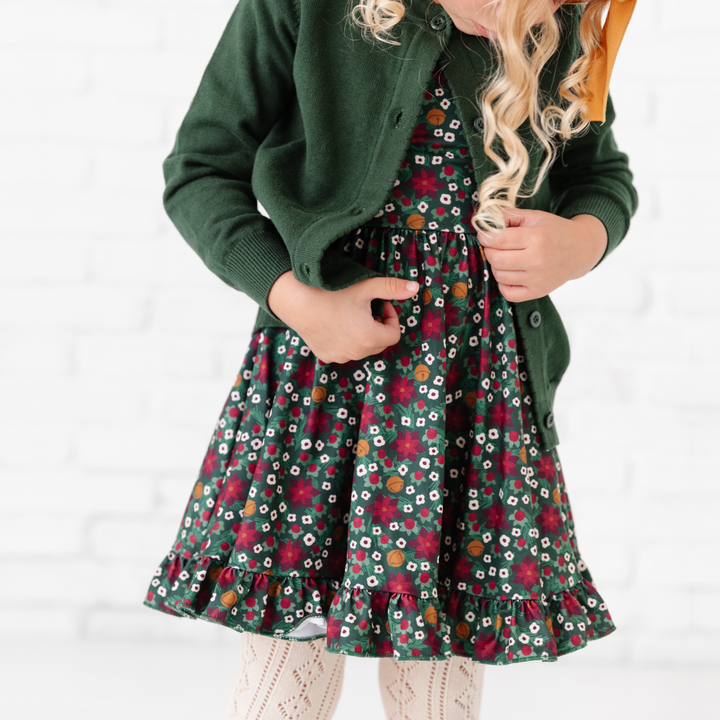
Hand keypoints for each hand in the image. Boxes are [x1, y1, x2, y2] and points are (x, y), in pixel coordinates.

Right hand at [267, 270, 419, 363]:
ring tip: (349, 315)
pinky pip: (345, 351)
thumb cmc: (332, 292)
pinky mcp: (327, 356)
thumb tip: (416, 287)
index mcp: (370, 338)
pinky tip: (335, 324)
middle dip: (377, 326)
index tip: (381, 305)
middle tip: (365, 309)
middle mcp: (357, 352)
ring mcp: (340, 356)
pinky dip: (346, 340)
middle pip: (379, 343)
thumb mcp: (365, 287)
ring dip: (363, 334)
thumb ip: (392, 288)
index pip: (394, 335)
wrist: (296, 300)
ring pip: (362, 348)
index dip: (391, 318)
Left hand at [477, 209, 607, 301]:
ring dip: (496, 266)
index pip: (498, 240)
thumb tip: (485, 220)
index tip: (486, 235)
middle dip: (490, 250)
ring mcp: (537, 279)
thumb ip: (509, 215)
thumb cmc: (555, 231)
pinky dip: (504, 283)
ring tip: (506, 257)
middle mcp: (537, 260)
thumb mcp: (535, 217)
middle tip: (495, 246)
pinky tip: (511, 273)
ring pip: (499, 275)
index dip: (486, 237)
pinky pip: (508, 293)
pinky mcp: (538, 292)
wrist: (580, 250)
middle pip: (496, 259)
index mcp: (537, 237)